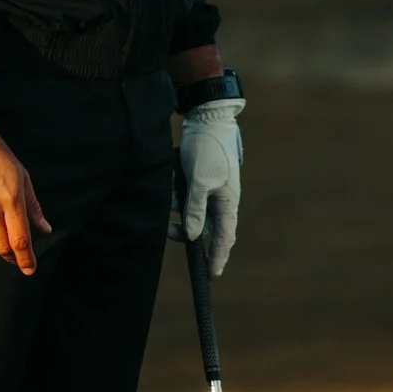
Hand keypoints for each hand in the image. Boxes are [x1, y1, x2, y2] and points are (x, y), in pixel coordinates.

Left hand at [173, 100, 242, 276]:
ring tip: (164, 194)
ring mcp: (209, 187)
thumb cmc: (208, 149)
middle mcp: (220, 198)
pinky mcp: (197, 177)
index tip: (212, 275)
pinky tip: (167, 180)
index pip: (224, 237)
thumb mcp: (200, 181)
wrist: (207, 116)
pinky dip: (174, 192)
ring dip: (175, 206)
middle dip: (185, 230)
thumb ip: (196, 210)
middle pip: (204, 226)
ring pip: (190, 209)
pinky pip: (184, 194)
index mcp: (227, 202)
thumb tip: (193, 236)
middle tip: (168, 231)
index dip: (218, 257)